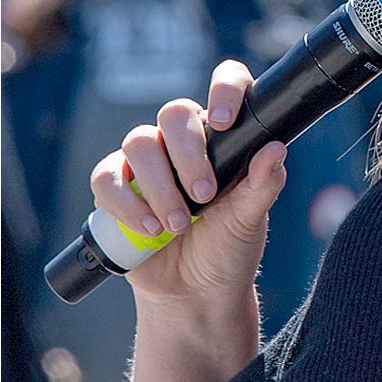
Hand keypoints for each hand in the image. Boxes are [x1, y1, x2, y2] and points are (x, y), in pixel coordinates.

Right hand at [89, 60, 284, 305]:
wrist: (196, 294)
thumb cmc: (228, 250)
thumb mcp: (251, 219)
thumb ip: (263, 184)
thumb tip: (275, 150)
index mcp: (222, 138)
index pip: (223, 87)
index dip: (223, 90)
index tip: (225, 121)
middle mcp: (181, 142)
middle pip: (174, 113)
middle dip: (188, 154)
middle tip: (204, 195)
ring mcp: (146, 164)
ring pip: (139, 143)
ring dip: (160, 186)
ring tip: (178, 225)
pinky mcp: (115, 188)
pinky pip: (105, 179)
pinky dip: (125, 203)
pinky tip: (148, 228)